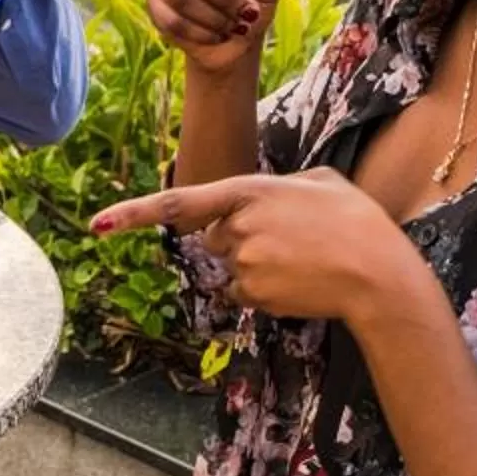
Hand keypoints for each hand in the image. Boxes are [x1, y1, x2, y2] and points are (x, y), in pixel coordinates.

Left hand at [90, 170, 422, 325]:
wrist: (379, 275)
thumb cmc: (358, 222)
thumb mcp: (321, 181)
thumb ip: (280, 186)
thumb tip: (265, 201)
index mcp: (250, 191)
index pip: (180, 202)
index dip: (134, 213)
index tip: (98, 225)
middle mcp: (238, 227)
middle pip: (215, 236)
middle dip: (239, 237)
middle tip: (290, 237)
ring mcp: (243, 264)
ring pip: (231, 266)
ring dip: (256, 264)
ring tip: (304, 259)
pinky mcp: (253, 294)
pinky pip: (243, 292)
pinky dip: (264, 289)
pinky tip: (299, 282)